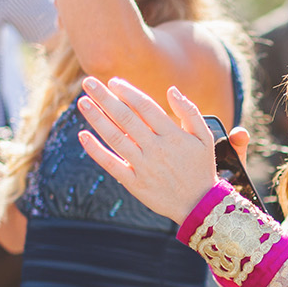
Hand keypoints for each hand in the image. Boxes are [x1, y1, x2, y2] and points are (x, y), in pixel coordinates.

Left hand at [73, 75, 220, 222]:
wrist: (200, 205)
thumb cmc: (200, 168)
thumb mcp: (204, 137)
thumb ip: (189, 111)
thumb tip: (171, 90)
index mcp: (173, 134)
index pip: (144, 106)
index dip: (127, 92)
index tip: (113, 82)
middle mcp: (156, 148)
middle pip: (125, 117)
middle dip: (104, 98)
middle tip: (88, 82)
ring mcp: (144, 166)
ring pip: (115, 137)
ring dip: (96, 118)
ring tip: (82, 102)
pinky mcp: (135, 183)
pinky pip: (111, 164)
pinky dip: (95, 150)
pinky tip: (83, 135)